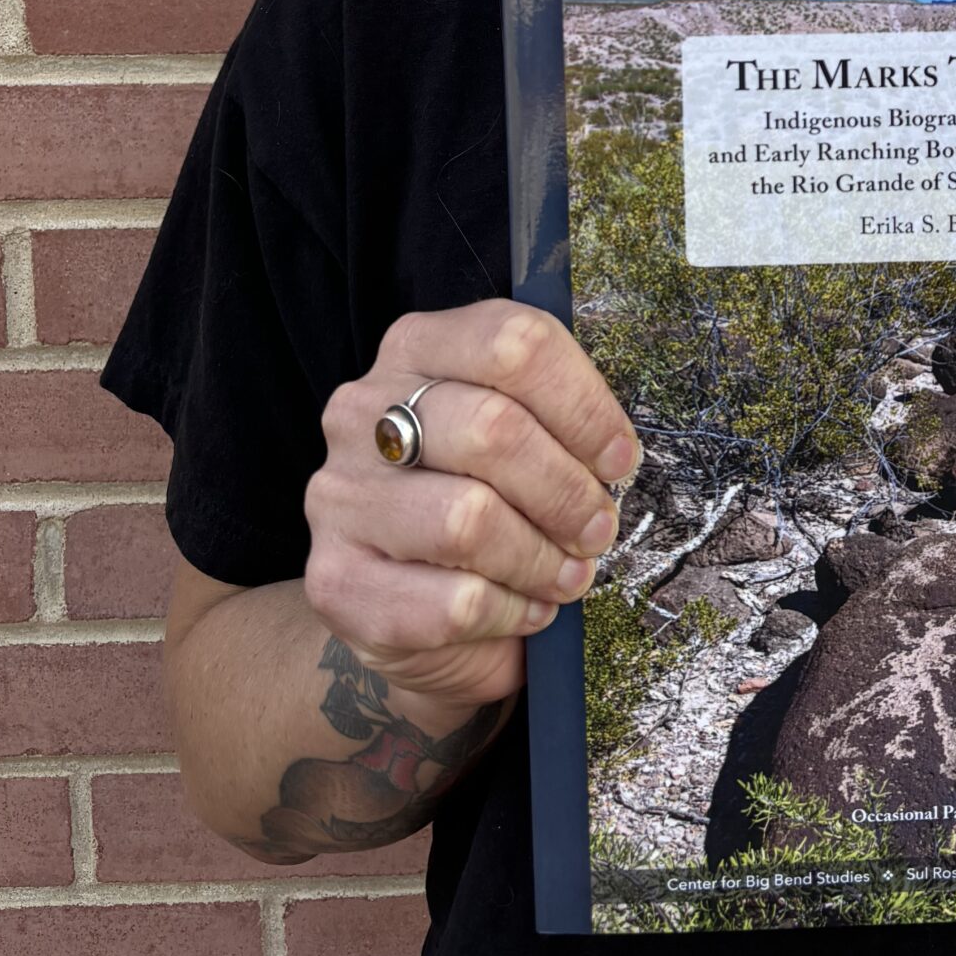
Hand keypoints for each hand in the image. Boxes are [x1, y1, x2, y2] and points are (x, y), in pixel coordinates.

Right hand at [304, 298, 640, 720]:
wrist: (419, 612)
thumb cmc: (491, 502)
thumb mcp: (523, 436)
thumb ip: (558, 420)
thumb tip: (613, 452)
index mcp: (417, 348)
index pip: (513, 343)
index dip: (583, 404)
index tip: (619, 458)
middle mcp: (362, 411)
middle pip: (492, 429)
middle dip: (566, 490)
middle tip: (599, 528)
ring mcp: (339, 496)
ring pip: (467, 519)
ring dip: (539, 558)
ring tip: (568, 575)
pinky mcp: (335, 582)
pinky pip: (449, 602)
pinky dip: (508, 610)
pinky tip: (524, 609)